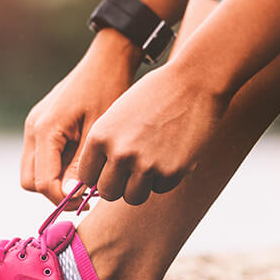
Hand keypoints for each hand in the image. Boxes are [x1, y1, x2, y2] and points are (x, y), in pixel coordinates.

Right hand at [21, 30, 140, 204]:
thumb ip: (82, 163)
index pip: (43, 182)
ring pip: (33, 171)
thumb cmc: (108, 90)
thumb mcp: (98, 130)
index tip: (88, 202)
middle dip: (55, 192)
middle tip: (85, 193)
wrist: (106, 61)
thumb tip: (71, 194)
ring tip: (86, 176)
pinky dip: (57, 166)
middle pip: (31, 181)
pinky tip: (82, 161)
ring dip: (55, 180)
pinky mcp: (42, 125)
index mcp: (45, 129)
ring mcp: (35, 126)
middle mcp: (33, 128)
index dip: (63, 199)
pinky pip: (41, 157)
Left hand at [76, 60, 229, 204]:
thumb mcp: (117, 116)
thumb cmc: (153, 96)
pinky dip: (163, 179)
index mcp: (100, 136)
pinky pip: (159, 189)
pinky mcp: (172, 172)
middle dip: (117, 185)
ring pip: (132, 197)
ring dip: (139, 186)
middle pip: (107, 192)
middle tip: (129, 172)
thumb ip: (104, 145)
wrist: (193, 82)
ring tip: (149, 163)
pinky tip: (170, 155)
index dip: (97, 176)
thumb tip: (91, 182)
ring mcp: (146, 165)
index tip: (107, 170)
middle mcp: (119, 153)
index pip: (86, 176)